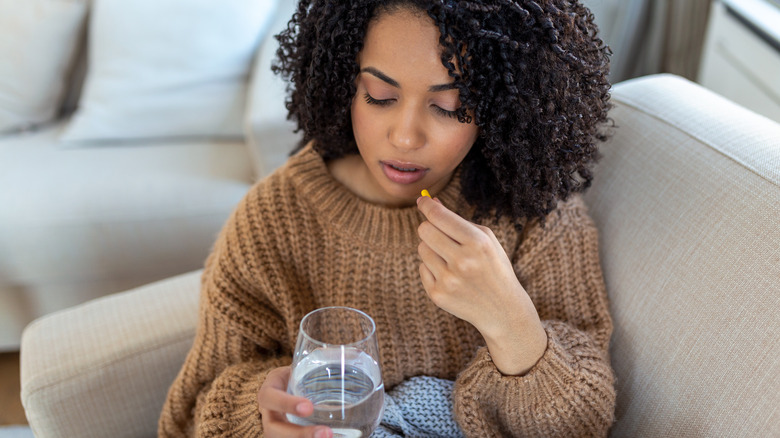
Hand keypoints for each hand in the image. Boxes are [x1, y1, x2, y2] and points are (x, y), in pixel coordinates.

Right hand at [257, 366, 332, 437]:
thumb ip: (324, 359)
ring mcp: (275, 430)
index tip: (309, 407)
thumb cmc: (296, 376)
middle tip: (326, 433)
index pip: (270, 398)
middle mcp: (269, 414)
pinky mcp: (285, 437)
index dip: (287, 404)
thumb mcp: (302, 366)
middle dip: (299, 435)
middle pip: (274, 431)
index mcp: (270, 391)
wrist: (285, 390)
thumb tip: (355, 353)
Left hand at [416, 196, 546, 374]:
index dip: (427, 205)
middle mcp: (462, 261)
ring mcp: (448, 280)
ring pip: (422, 249)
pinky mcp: (438, 295)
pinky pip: (422, 268)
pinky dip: (432, 268)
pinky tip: (450, 275)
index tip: (422, 201)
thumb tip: (430, 202)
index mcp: (477, 243)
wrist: (502, 309)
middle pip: (424, 230)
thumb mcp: (485, 239)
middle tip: (439, 232)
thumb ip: (458, 220)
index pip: (439, 217)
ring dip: (432, 249)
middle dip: (429, 227)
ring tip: (451, 259)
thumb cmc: (493, 267)